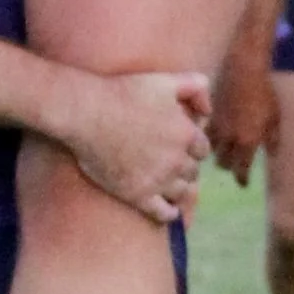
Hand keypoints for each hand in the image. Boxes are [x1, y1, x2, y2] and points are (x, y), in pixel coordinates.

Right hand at [63, 67, 213, 223]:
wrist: (86, 113)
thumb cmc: (124, 92)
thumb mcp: (165, 80)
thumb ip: (194, 86)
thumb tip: (208, 109)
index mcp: (186, 134)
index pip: (202, 149)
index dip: (192, 147)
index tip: (181, 147)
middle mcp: (177, 160)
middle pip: (192, 172)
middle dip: (184, 167)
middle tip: (170, 164)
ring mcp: (158, 180)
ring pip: (181, 192)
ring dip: (178, 189)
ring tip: (170, 187)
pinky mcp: (138, 195)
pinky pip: (163, 213)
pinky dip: (169, 213)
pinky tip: (168, 211)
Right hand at [209, 34, 279, 182]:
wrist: (244, 68)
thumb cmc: (265, 92)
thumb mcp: (275, 118)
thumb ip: (273, 140)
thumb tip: (273, 155)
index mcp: (248, 142)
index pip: (241, 169)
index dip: (242, 179)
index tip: (243, 184)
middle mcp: (229, 139)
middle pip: (223, 163)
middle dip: (229, 167)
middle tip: (234, 165)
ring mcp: (216, 126)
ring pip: (210, 150)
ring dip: (217, 153)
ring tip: (222, 151)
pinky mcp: (207, 114)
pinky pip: (204, 133)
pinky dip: (208, 137)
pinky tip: (213, 134)